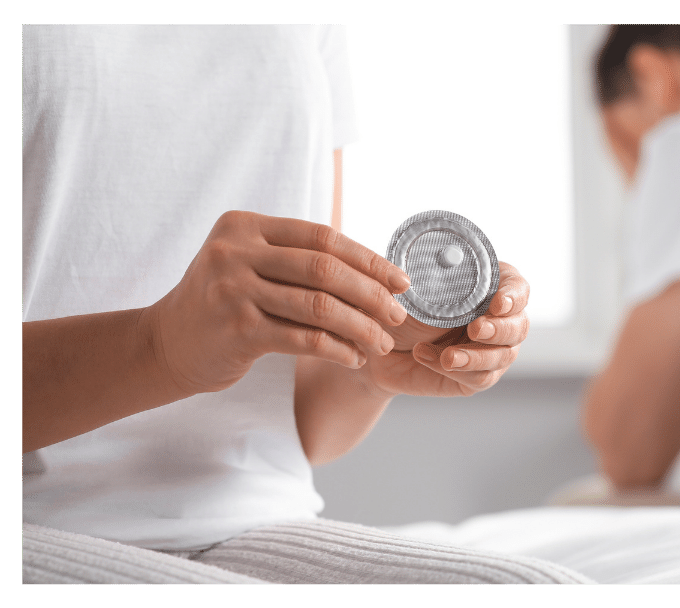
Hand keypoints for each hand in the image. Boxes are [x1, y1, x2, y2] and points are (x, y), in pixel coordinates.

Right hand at [146, 210, 409, 394]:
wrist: (165, 344)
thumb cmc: (224, 303)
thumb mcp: (251, 264)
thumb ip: (297, 258)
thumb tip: (375, 268)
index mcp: (244, 226)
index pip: (322, 236)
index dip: (367, 258)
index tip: (400, 279)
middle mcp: (234, 251)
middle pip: (324, 269)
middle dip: (371, 293)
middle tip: (398, 314)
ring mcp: (232, 289)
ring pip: (319, 307)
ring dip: (360, 327)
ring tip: (381, 342)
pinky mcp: (236, 330)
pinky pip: (304, 339)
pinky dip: (337, 350)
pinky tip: (354, 358)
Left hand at [357, 261, 529, 397]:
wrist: (379, 348)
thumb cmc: (400, 312)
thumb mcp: (413, 291)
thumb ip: (430, 278)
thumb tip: (438, 261)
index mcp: (488, 288)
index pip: (518, 288)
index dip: (513, 296)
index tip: (497, 303)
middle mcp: (496, 320)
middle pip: (519, 326)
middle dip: (500, 329)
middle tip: (476, 329)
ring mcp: (491, 350)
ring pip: (504, 356)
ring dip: (476, 356)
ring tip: (447, 356)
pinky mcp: (477, 376)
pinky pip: (481, 377)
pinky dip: (457, 369)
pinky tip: (426, 357)